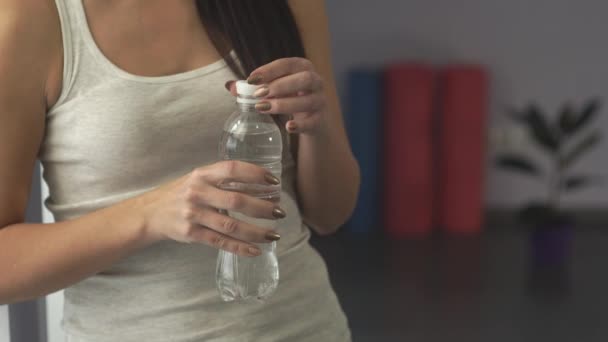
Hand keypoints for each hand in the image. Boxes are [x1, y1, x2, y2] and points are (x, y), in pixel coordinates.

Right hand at [138, 161, 284, 256]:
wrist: (150, 213)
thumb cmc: (182, 193)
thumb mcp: (198, 179)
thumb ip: (223, 180)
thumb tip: (261, 185)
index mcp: (202, 174)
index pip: (233, 169)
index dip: (255, 174)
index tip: (274, 182)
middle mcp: (198, 192)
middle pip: (237, 200)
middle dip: (262, 207)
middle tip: (280, 211)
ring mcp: (194, 214)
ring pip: (231, 225)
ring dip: (257, 231)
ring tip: (274, 234)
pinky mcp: (191, 234)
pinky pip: (221, 242)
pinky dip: (240, 247)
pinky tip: (256, 250)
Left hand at [225, 58, 326, 135]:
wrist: (312, 118)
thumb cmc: (290, 96)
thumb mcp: (274, 88)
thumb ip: (253, 87)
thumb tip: (230, 86)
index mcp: (303, 67)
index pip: (288, 64)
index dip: (270, 70)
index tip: (251, 79)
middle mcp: (316, 82)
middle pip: (304, 79)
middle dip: (280, 85)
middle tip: (258, 94)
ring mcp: (320, 101)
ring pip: (308, 100)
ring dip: (285, 104)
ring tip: (263, 108)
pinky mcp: (320, 119)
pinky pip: (313, 122)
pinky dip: (301, 125)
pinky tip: (288, 127)